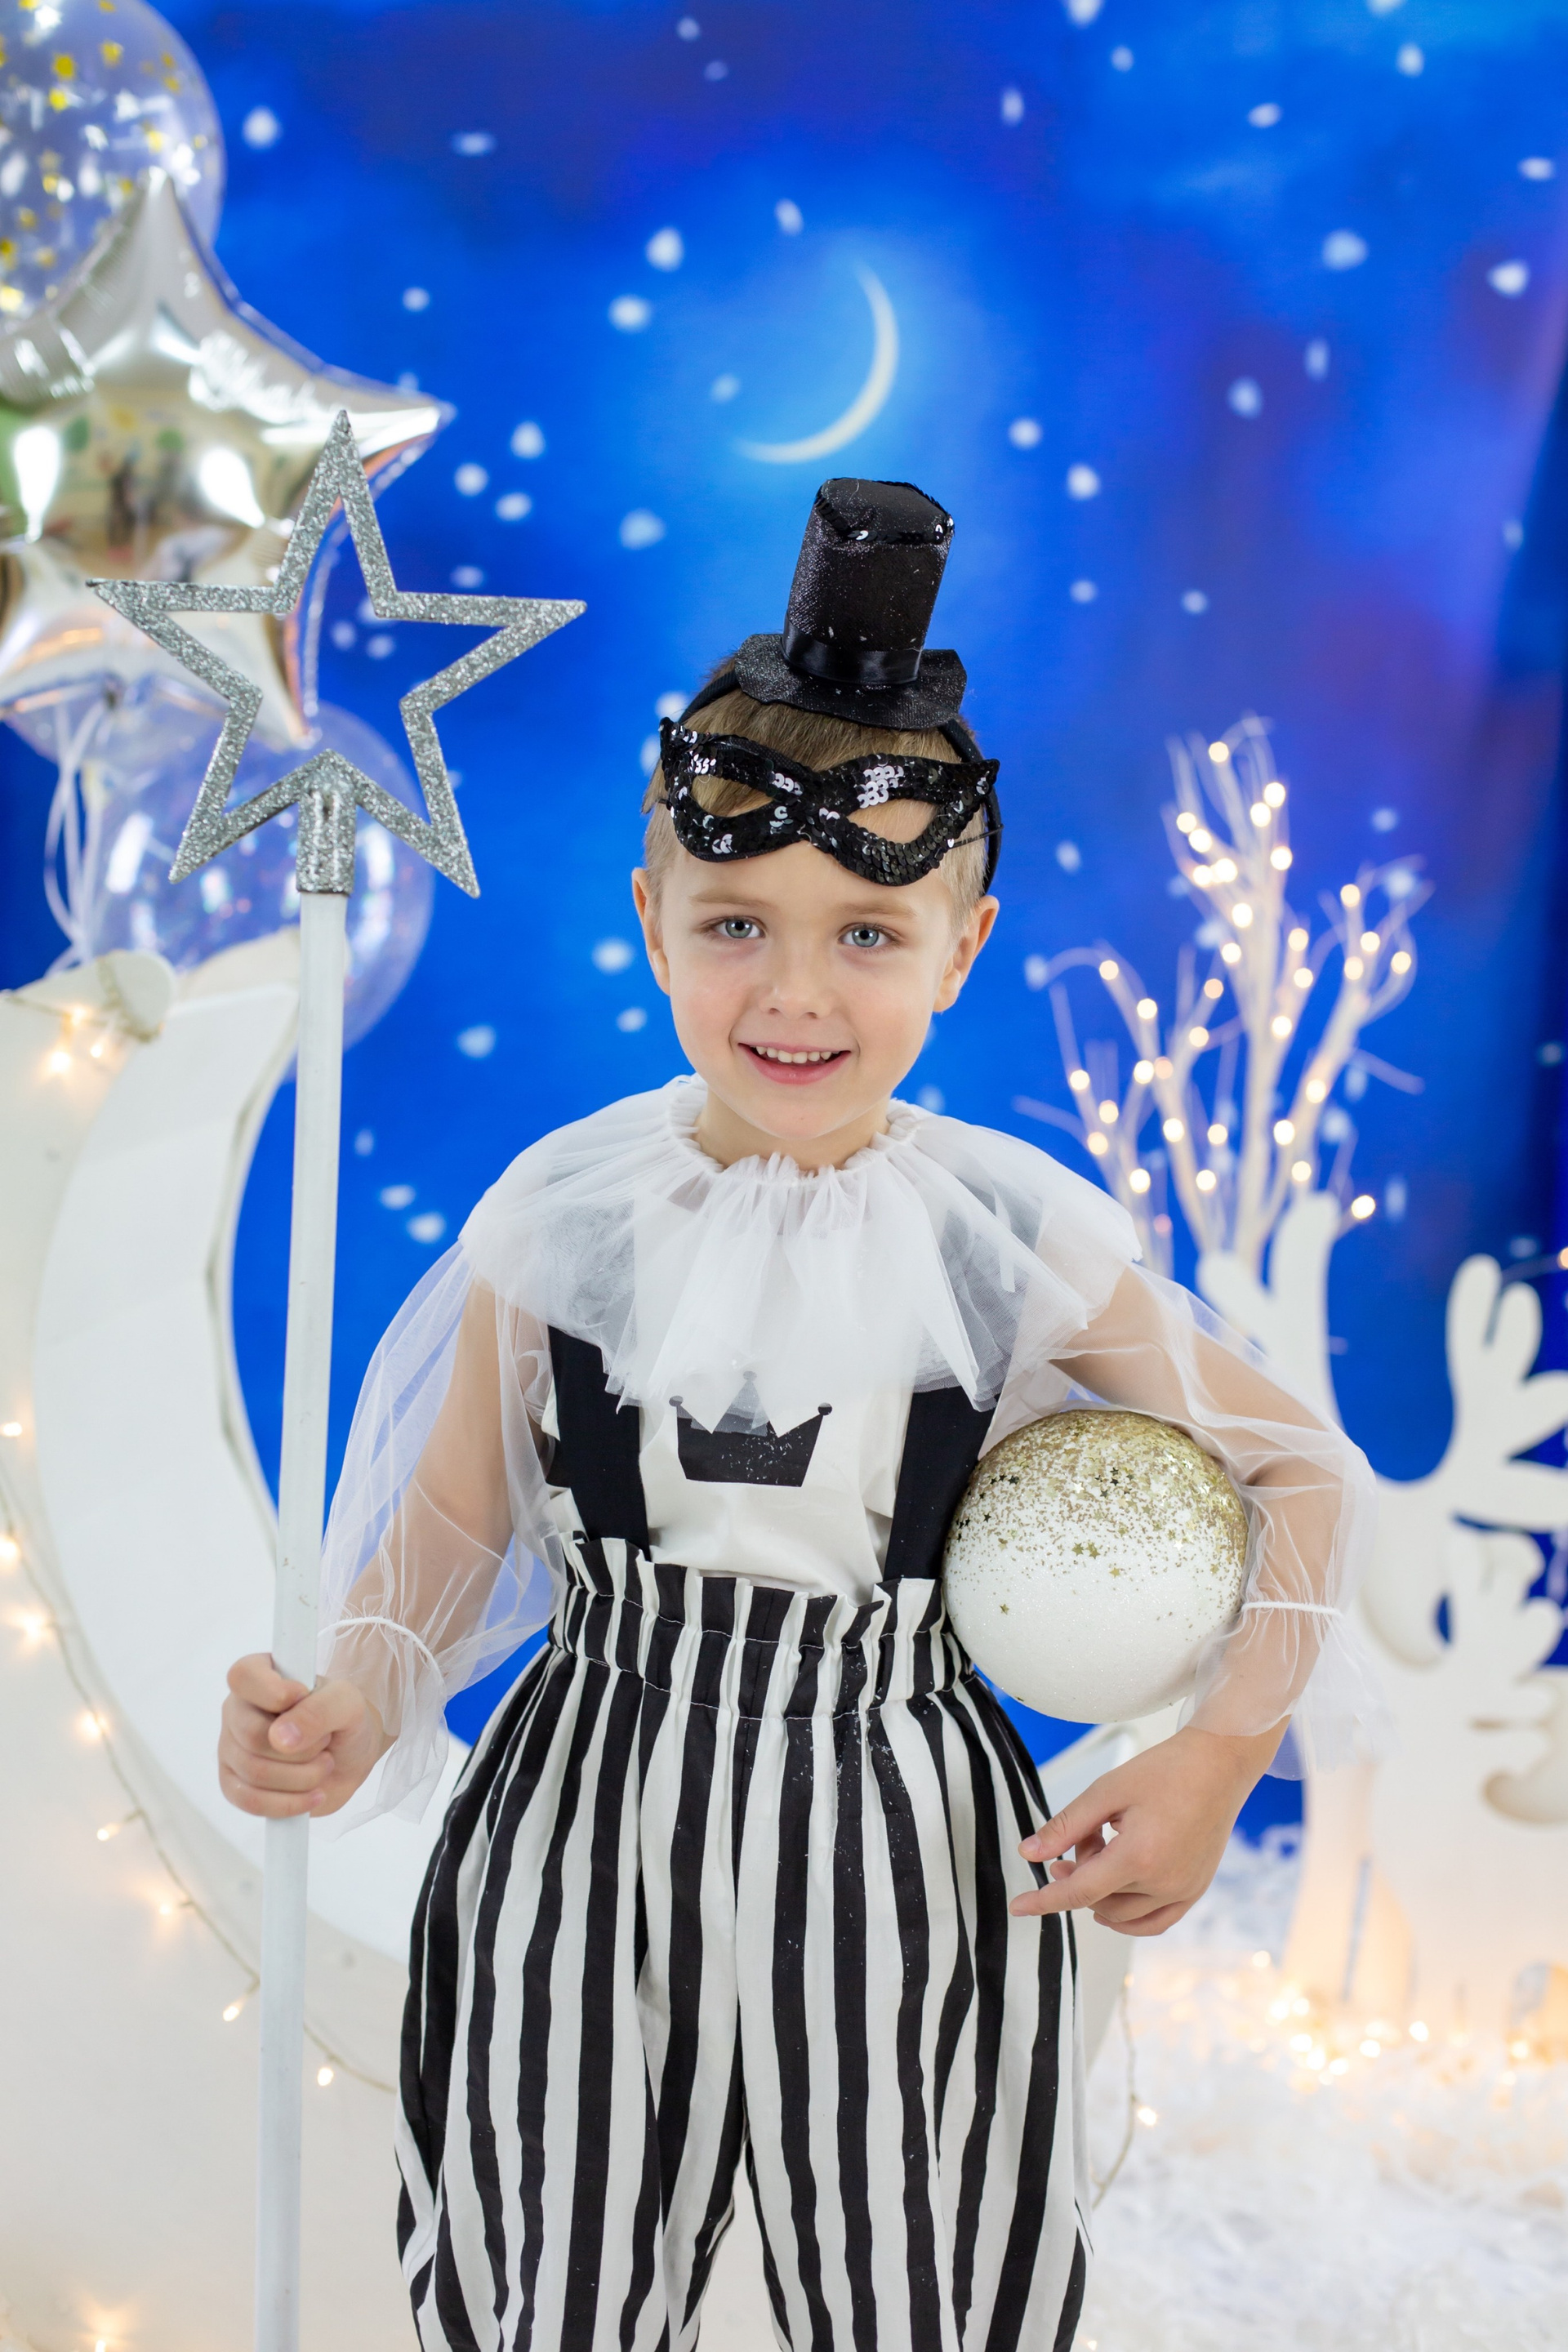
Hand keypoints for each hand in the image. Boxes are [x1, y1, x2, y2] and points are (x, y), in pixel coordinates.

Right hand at [218, 1653, 388, 1819]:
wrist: (349, 1758)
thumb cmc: (342, 1719)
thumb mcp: (346, 1703)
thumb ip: (320, 1710)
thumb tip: (279, 1738)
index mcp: (259, 1676)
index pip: (243, 1676)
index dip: (273, 1692)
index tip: (302, 1697)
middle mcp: (238, 1711)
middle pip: (251, 1735)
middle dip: (302, 1748)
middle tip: (325, 1742)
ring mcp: (231, 1749)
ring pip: (254, 1772)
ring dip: (303, 1776)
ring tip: (324, 1765)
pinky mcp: (235, 1785)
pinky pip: (249, 1802)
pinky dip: (289, 1803)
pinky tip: (314, 1795)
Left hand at [1010, 1723, 1283, 1936]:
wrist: (1218, 1765)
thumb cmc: (1164, 1771)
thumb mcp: (1107, 1790)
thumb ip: (1065, 1826)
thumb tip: (1028, 1854)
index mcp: (1139, 1856)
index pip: (1079, 1892)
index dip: (1044, 1900)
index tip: (1017, 1907)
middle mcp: (1164, 1882)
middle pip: (1099, 1899)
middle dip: (1078, 1873)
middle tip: (1083, 1838)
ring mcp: (1183, 1891)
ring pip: (1123, 1914)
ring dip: (1101, 1891)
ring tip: (1104, 1847)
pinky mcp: (1195, 1891)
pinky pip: (1154, 1922)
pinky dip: (1128, 1917)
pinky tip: (1113, 1895)